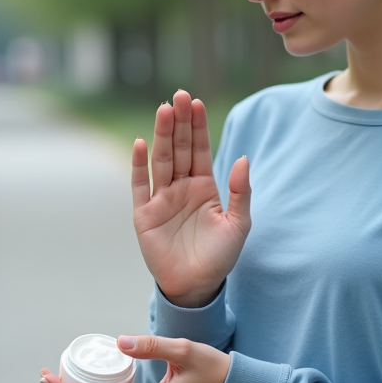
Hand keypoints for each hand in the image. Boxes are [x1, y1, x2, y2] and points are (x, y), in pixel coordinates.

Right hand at [132, 90, 250, 306]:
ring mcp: (161, 199)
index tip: (196, 102)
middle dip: (180, 122)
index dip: (198, 126)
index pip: (200, 149)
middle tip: (179, 95)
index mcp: (204, 186)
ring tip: (164, 110)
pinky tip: (141, 144)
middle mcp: (181, 187)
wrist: (197, 286)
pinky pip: (140, 185)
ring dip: (162, 135)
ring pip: (161, 160)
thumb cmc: (220, 257)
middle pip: (179, 148)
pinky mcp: (144, 214)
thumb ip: (241, 191)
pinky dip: (139, 165)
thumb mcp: (239, 223)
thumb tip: (243, 158)